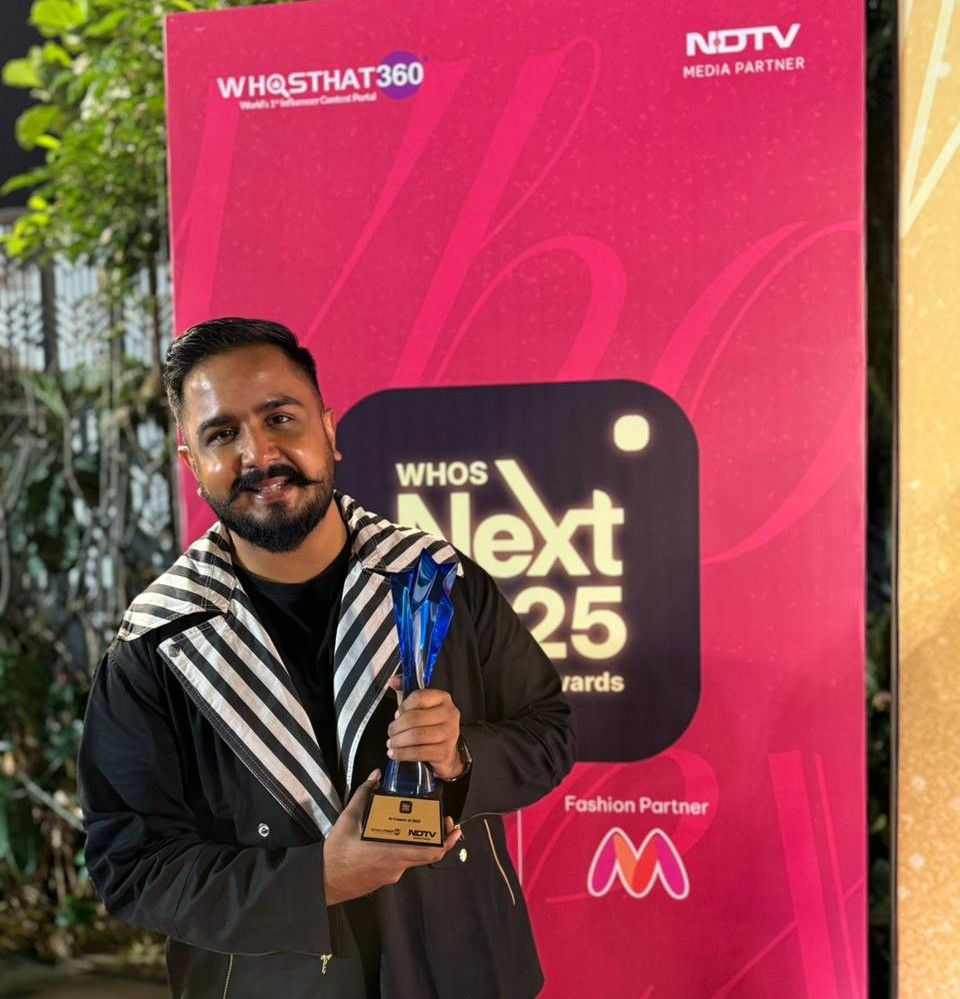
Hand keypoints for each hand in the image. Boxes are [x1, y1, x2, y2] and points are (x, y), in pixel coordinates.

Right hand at [323, 771, 459, 904]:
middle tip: (440, 819)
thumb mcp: (349, 818)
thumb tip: (377, 775)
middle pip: (426, 853)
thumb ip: (364, 794)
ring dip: (418, 840)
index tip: (452, 827)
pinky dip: (404, 848)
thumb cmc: (337, 851)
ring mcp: (392, 874)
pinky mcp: (386, 877)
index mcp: (392, 851)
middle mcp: (397, 865)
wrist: (324, 880)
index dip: (446, 841)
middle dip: (437, 836)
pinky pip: (401, 861)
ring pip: (413, 856)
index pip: (429, 852)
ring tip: (417, 822)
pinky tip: (397, 835)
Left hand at [386, 678, 462, 779]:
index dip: (402, 706)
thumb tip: (392, 681)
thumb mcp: (420, 706)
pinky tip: (395, 754)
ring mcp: (449, 733)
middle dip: (396, 727)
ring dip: (398, 742)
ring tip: (391, 744)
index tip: (396, 715)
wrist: (447, 750)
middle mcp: (449, 713)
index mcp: (443, 698)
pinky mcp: (445, 751)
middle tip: (390, 732)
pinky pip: (419, 752)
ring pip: (416, 736)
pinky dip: (403, 754)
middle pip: (414, 718)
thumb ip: (406, 691)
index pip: (418, 697)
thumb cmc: (431, 725)